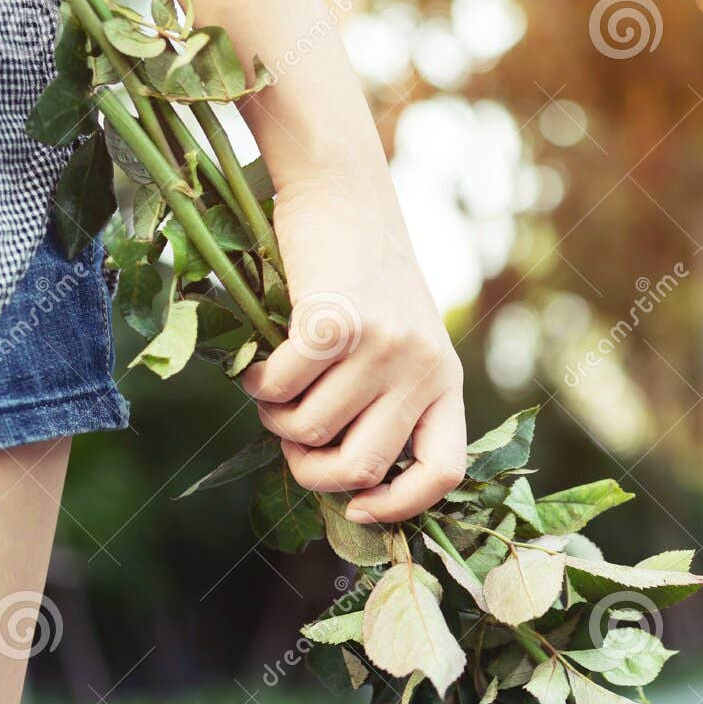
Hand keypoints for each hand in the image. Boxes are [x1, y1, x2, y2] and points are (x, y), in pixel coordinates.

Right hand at [241, 177, 465, 524]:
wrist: (346, 195)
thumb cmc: (362, 283)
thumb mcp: (396, 347)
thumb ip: (381, 406)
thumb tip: (338, 484)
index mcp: (446, 383)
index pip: (444, 472)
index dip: (400, 506)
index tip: (357, 508)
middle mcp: (424, 369)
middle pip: (361, 467)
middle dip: (311, 469)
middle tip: (290, 439)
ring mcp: (384, 345)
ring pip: (309, 430)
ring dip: (274, 418)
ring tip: (273, 385)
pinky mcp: (337, 321)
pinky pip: (280, 387)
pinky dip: (256, 383)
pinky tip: (257, 362)